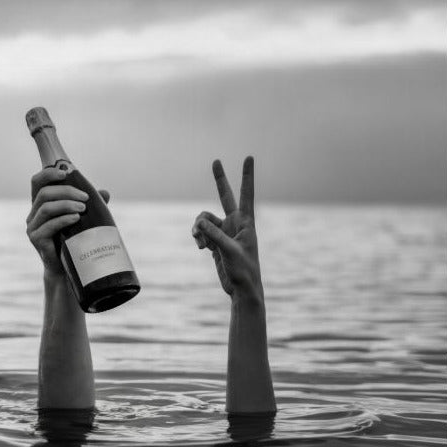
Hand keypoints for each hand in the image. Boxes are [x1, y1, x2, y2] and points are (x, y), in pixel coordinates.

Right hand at [27, 167, 108, 278]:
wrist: (69, 269)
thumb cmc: (75, 241)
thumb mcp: (83, 219)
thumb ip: (90, 205)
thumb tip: (105, 193)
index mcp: (41, 205)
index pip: (38, 182)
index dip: (49, 174)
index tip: (66, 172)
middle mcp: (33, 214)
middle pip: (44, 193)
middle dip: (66, 191)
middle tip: (85, 197)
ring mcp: (33, 227)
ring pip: (46, 208)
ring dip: (66, 204)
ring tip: (83, 208)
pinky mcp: (36, 239)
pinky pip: (49, 225)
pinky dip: (63, 219)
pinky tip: (76, 218)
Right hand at [192, 156, 262, 301]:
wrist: (241, 289)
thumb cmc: (243, 270)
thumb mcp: (229, 252)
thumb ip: (214, 236)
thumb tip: (198, 224)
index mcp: (245, 222)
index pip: (246, 194)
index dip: (247, 176)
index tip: (249, 157)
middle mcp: (235, 223)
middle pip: (225, 196)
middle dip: (220, 180)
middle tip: (216, 161)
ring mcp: (224, 231)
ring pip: (204, 219)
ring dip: (198, 228)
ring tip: (199, 243)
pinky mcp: (215, 242)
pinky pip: (201, 232)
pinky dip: (198, 238)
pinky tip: (201, 249)